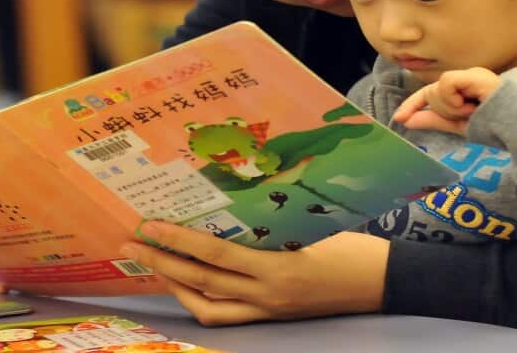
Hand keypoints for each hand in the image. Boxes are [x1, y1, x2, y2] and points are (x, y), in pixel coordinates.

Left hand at [120, 221, 388, 325]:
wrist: (384, 280)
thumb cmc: (351, 243)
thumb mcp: (308, 225)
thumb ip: (269, 221)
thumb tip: (227, 199)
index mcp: (276, 267)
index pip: (213, 253)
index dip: (177, 241)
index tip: (149, 226)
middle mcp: (267, 294)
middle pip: (199, 282)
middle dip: (161, 263)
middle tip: (132, 245)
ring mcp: (268, 309)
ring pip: (206, 306)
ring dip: (175, 285)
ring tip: (152, 263)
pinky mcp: (272, 317)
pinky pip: (225, 314)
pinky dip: (200, 299)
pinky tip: (187, 281)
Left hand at [392, 67, 500, 134]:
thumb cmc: (492, 126)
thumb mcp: (456, 125)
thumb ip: (433, 120)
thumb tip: (407, 121)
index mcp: (461, 88)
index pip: (429, 92)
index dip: (413, 104)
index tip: (399, 118)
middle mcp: (464, 78)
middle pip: (432, 93)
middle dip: (444, 111)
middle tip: (466, 116)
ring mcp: (470, 75)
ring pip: (437, 89)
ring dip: (451, 108)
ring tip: (472, 111)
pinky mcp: (473, 75)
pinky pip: (446, 84)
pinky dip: (453, 100)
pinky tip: (469, 105)